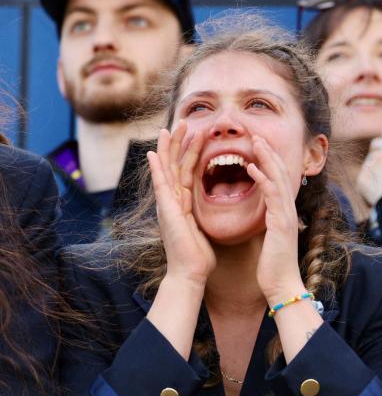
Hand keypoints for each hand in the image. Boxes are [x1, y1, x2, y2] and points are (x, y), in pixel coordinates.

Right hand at [146, 121, 214, 286]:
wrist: (190, 273)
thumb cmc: (198, 255)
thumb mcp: (204, 228)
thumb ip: (203, 214)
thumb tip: (213, 208)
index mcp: (183, 203)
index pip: (186, 171)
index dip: (190, 152)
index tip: (196, 134)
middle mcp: (172, 201)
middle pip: (175, 165)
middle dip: (179, 143)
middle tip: (184, 122)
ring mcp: (167, 206)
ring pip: (168, 170)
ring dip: (170, 149)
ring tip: (173, 128)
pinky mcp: (167, 212)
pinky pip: (161, 187)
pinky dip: (157, 170)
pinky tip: (153, 155)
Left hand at [247, 135, 305, 302]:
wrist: (282, 285)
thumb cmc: (273, 266)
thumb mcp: (269, 238)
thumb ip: (267, 222)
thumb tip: (262, 214)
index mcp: (283, 212)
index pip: (278, 178)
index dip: (269, 159)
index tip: (256, 144)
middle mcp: (288, 209)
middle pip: (281, 172)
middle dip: (269, 151)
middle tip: (255, 133)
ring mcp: (286, 215)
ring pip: (278, 178)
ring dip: (266, 158)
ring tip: (255, 141)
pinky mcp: (280, 223)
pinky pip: (272, 196)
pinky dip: (262, 180)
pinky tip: (251, 168)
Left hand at [356, 139, 381, 204]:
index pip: (378, 143)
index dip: (379, 149)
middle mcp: (376, 157)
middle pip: (372, 158)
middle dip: (376, 166)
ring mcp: (367, 170)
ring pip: (366, 171)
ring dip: (371, 177)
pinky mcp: (360, 183)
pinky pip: (361, 184)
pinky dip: (366, 190)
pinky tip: (375, 196)